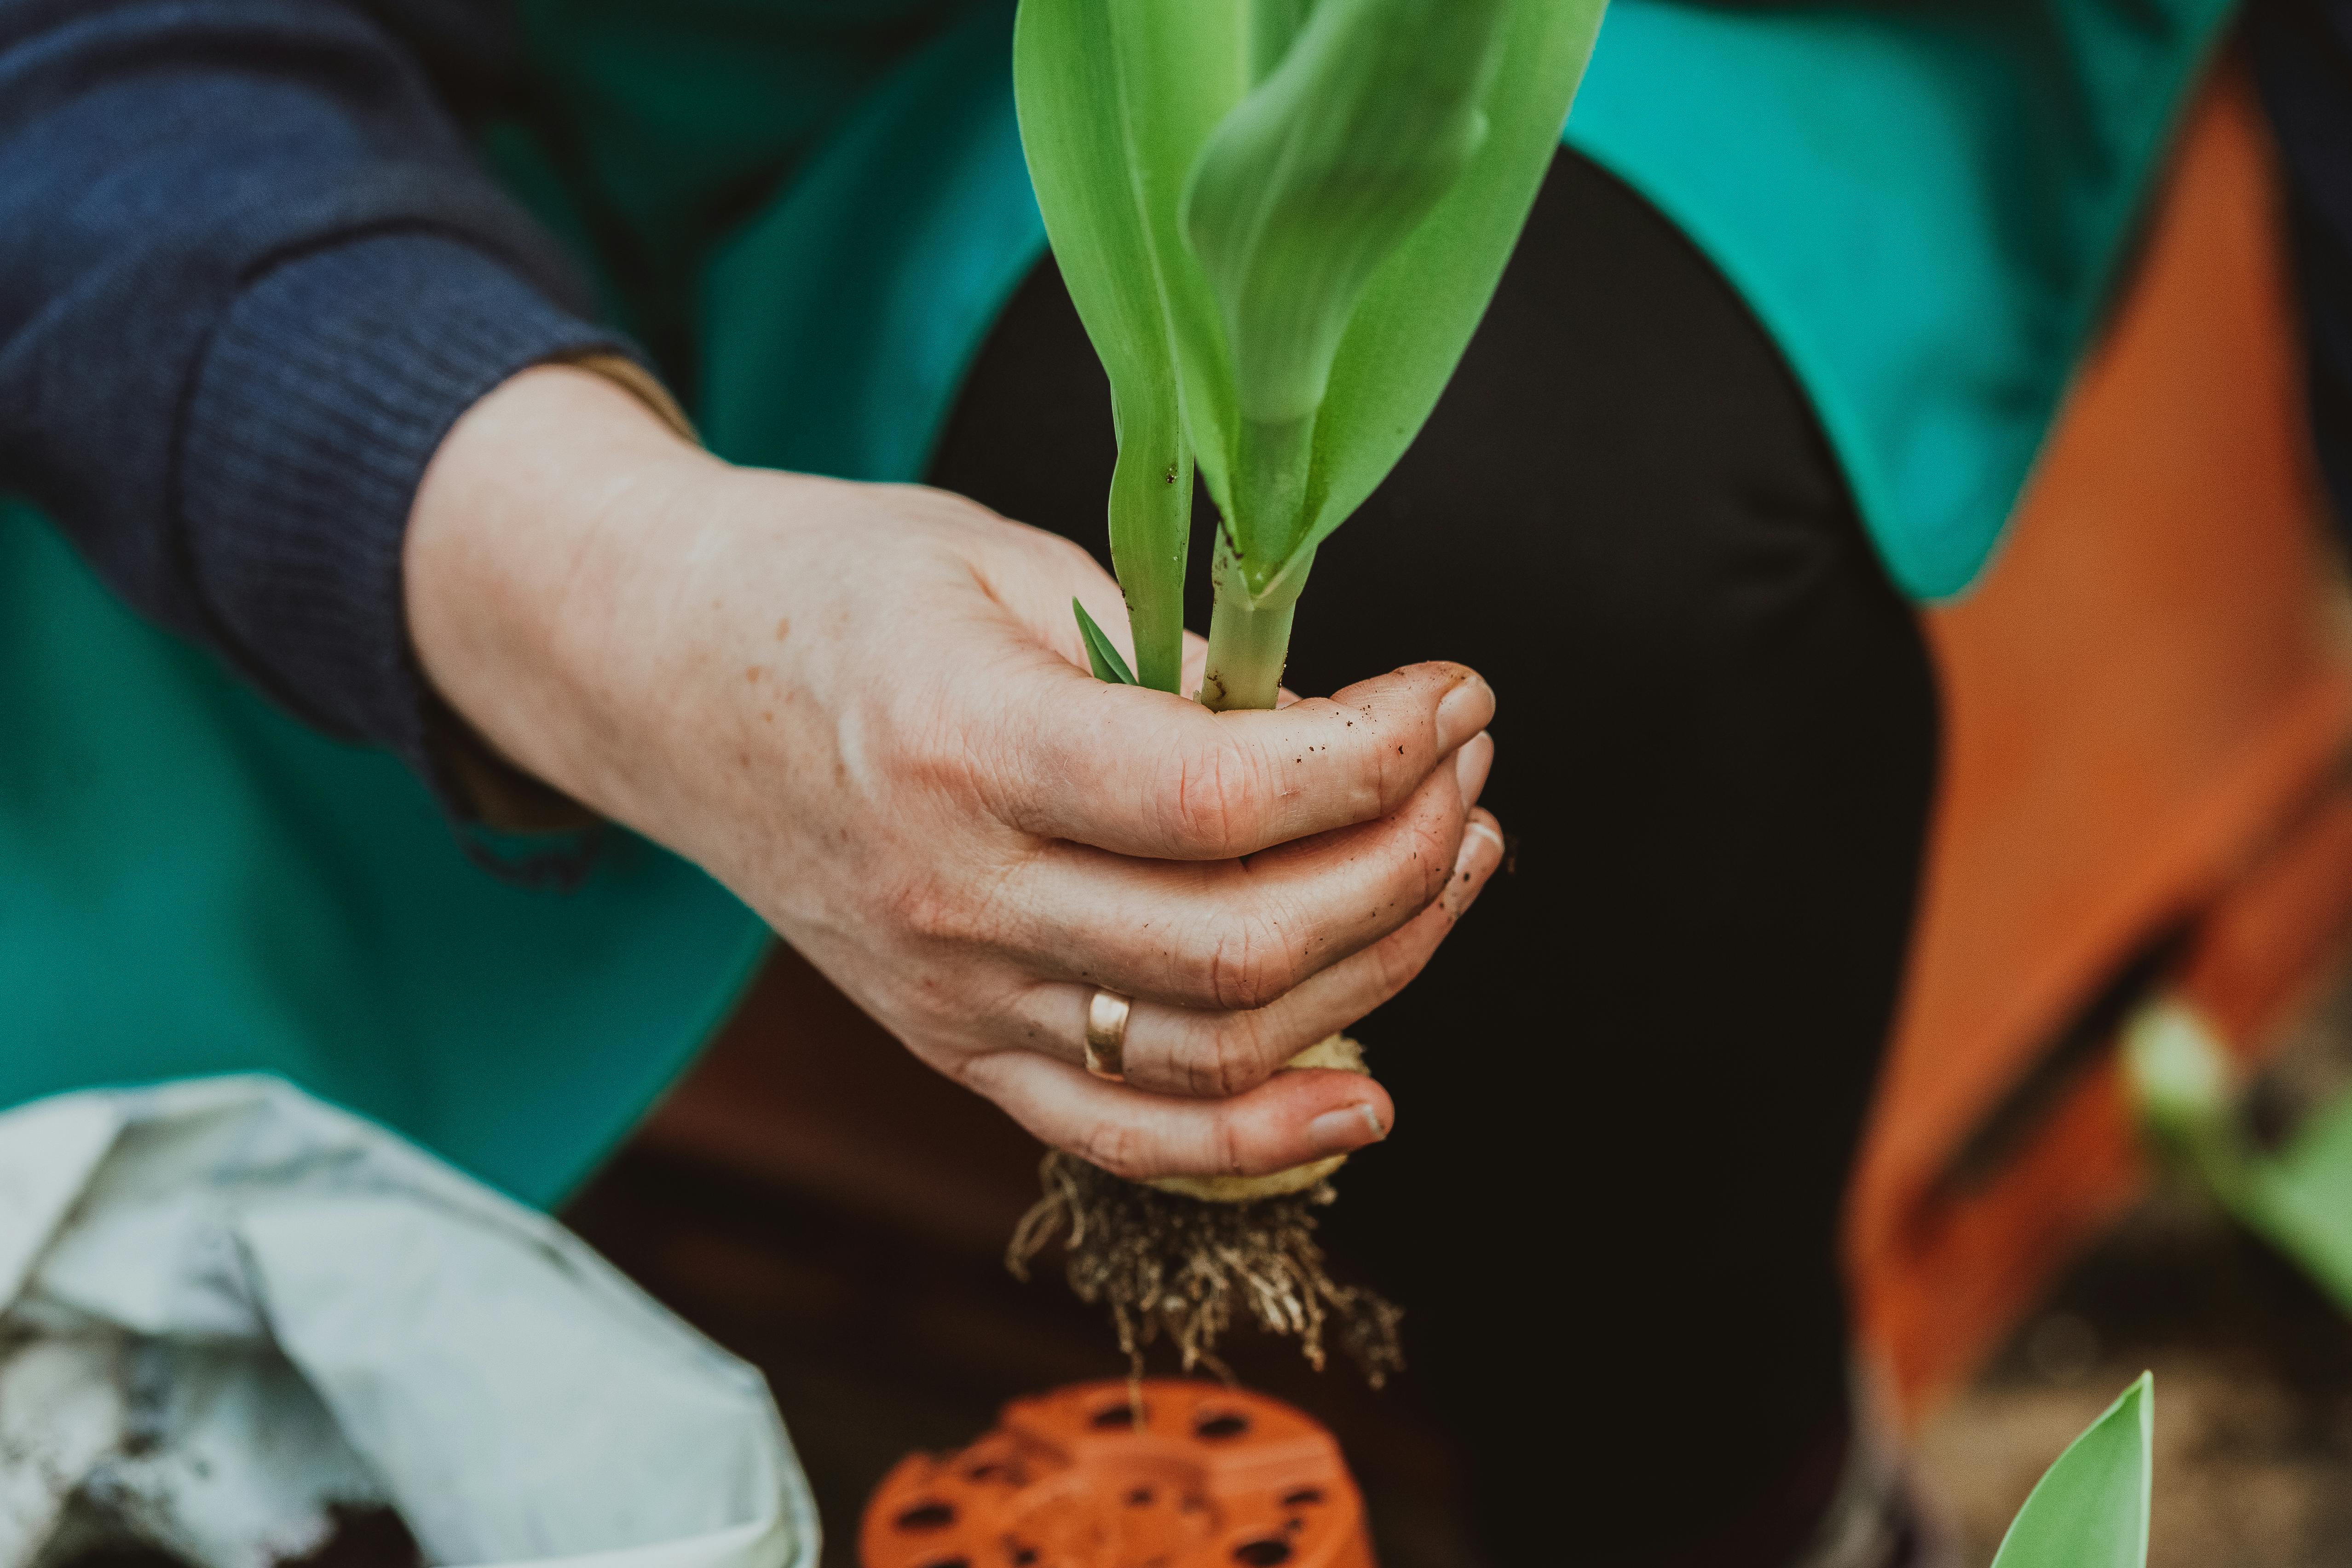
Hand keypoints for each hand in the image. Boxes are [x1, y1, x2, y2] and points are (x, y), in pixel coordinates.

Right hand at [406, 366, 1504, 1179]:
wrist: (669, 681)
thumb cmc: (842, 592)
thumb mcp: (1008, 561)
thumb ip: (1174, 663)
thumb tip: (1338, 742)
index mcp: (959, 741)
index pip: (1215, 798)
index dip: (1374, 755)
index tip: (1453, 695)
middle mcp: (951, 895)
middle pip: (1240, 944)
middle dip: (1404, 857)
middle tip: (1466, 769)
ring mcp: (951, 996)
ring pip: (1215, 1053)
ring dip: (1375, 966)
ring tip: (1454, 863)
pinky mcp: (957, 1048)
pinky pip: (1125, 1137)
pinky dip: (1259, 1138)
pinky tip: (1368, 1090)